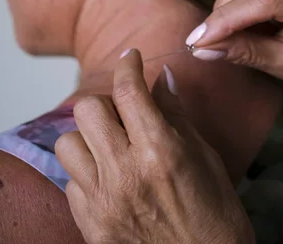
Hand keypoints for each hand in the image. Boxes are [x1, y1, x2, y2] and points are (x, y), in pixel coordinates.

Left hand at [55, 49, 254, 243]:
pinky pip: (69, 181)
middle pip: (87, 108)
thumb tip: (161, 77)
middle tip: (124, 110)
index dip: (127, 65)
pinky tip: (108, 177)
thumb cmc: (215, 215)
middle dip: (106, 100)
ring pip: (67, 141)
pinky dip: (85, 171)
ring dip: (88, 136)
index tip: (130, 57)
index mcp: (160, 151)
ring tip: (111, 145)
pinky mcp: (89, 224)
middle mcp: (125, 173)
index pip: (128, 90)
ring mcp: (102, 201)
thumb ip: (175, 113)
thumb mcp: (204, 155)